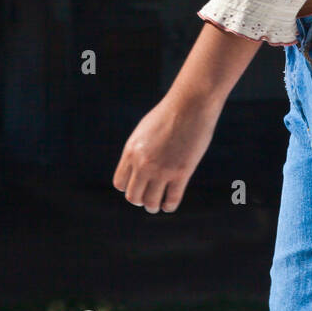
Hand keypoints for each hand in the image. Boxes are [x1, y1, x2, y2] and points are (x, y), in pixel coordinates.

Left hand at [112, 92, 221, 213]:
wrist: (191, 104)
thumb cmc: (170, 114)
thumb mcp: (146, 130)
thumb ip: (140, 149)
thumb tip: (139, 166)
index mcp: (131, 151)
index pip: (120, 183)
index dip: (129, 187)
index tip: (139, 185)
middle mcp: (143, 163)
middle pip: (133, 196)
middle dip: (140, 200)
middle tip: (148, 198)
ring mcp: (162, 170)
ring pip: (151, 202)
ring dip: (153, 206)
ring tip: (158, 204)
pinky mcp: (181, 173)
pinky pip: (171, 200)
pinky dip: (169, 206)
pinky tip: (170, 204)